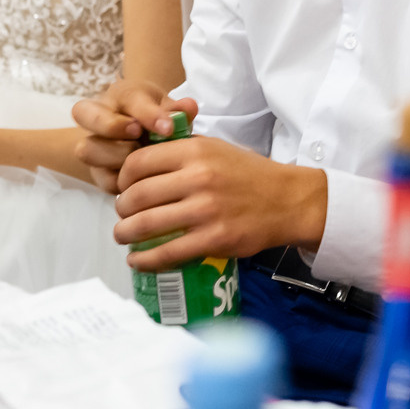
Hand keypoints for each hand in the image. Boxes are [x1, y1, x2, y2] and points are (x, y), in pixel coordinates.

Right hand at [71, 80, 196, 193]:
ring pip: (86, 149)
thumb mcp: (169, 110)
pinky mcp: (99, 173)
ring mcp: (94, 145)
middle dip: (111, 125)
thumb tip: (189, 108)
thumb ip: (178, 110)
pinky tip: (144, 181)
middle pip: (83, 113)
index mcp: (120, 96)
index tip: (169, 127)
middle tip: (138, 135)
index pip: (127, 98)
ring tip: (142, 162)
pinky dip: (124, 182)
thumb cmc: (158, 118)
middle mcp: (98, 116)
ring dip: (115, 156)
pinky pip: (103, 178)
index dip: (147, 113)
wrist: (146, 138)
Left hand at [113, 133, 326, 264]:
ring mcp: (206, 210)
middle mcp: (198, 178)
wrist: (288, 200)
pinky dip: (146, 260)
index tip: (123, 188)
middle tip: (122, 215)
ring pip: (147, 225)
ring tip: (124, 237)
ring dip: (126, 234)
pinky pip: (169, 252)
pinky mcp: (214, 239)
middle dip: (122, 209)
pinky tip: (138, 261)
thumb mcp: (216, 147)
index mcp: (195, 152)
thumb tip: (144, 159)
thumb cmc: (249, 174)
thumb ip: (182, 150)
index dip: (123, 178)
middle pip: (138, 195)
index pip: (140, 163)